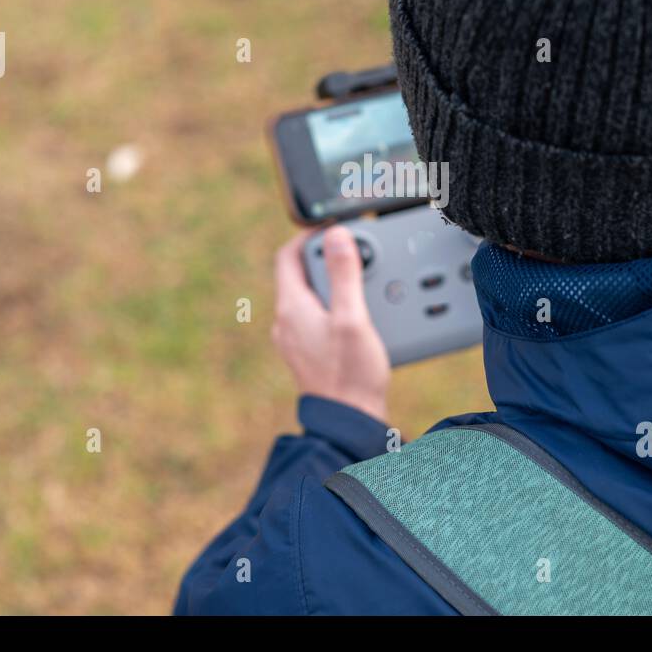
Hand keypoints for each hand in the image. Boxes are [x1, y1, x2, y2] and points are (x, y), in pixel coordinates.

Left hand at [272, 226, 390, 421]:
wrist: (347, 423)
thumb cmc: (350, 375)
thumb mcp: (352, 317)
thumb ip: (344, 274)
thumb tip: (336, 235)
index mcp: (291, 308)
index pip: (288, 256)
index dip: (309, 236)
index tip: (333, 229)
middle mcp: (286, 322)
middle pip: (301, 274)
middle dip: (328, 260)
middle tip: (357, 256)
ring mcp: (296, 339)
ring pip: (311, 297)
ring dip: (335, 284)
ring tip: (364, 285)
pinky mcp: (309, 353)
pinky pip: (317, 317)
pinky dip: (335, 307)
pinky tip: (360, 316)